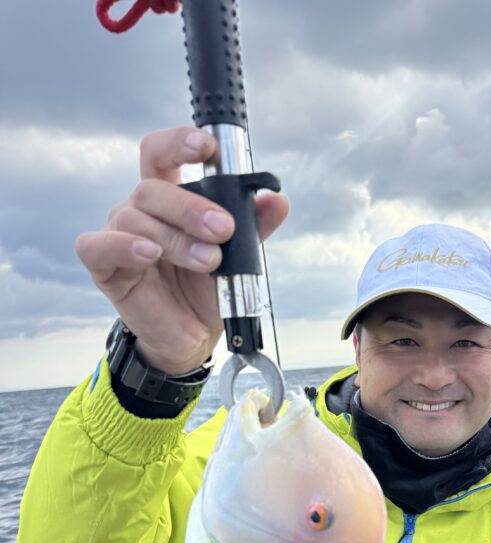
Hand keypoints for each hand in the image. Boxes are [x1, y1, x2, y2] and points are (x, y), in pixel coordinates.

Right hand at [75, 126, 288, 374]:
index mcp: (169, 197)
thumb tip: (277, 200)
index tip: (207, 147)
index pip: (162, 154)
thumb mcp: (236, 257)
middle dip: (191, 207)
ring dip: (176, 238)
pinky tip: (149, 252)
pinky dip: (123, 246)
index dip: (179, 142)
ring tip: (208, 261)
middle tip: (223, 230)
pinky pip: (99, 246)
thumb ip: (254, 228)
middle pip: (153, 188)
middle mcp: (140, 210)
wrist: (192, 337)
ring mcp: (119, 235)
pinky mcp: (104, 266)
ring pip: (137, 219)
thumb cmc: (206, 289)